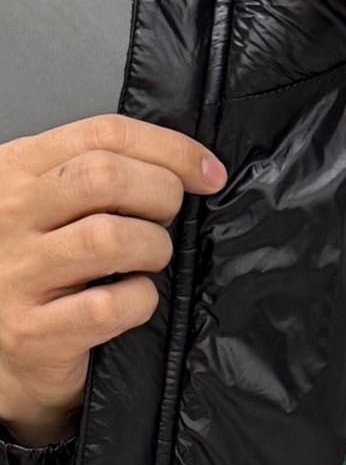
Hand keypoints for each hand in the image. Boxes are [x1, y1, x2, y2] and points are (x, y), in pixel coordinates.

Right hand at [0, 115, 225, 446]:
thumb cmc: (35, 273)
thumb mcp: (52, 208)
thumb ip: (98, 178)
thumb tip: (187, 168)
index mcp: (16, 171)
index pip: (101, 134)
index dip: (168, 149)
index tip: (206, 172)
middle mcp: (9, 215)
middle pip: (105, 178)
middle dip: (161, 196)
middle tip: (168, 222)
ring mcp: (18, 273)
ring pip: (108, 238)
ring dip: (152, 249)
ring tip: (150, 262)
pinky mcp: (35, 330)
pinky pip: (108, 306)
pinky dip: (139, 301)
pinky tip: (134, 301)